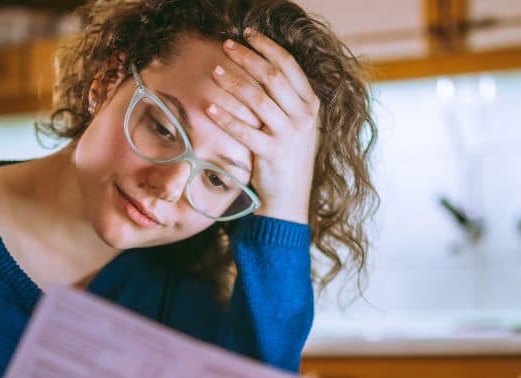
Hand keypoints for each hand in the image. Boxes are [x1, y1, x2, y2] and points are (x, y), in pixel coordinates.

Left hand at [209, 29, 320, 223]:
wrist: (290, 199)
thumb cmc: (287, 159)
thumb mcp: (296, 126)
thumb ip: (285, 100)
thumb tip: (259, 68)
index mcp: (310, 105)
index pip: (289, 66)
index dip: (267, 46)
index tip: (247, 34)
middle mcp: (303, 117)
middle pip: (273, 77)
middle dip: (248, 57)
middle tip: (226, 46)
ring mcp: (290, 136)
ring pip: (258, 99)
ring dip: (234, 82)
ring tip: (216, 71)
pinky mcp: (272, 154)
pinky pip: (245, 130)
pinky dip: (225, 117)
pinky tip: (210, 107)